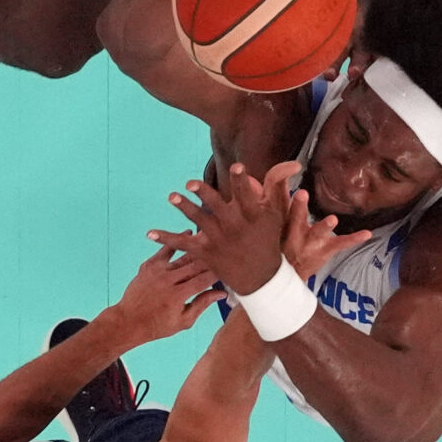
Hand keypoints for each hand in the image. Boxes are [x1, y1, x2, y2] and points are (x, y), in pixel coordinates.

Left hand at [106, 246, 222, 341]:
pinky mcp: (149, 265)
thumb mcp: (184, 321)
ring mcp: (157, 271)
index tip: (229, 268)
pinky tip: (188, 233)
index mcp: (178, 295)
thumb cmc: (157, 325)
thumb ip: (202, 304)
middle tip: (224, 253)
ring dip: (198, 248)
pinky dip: (177, 242)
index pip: (205, 280)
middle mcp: (168, 280)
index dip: (219, 273)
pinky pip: (165, 250)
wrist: (128, 321)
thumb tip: (221, 293)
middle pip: (196, 266)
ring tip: (211, 240)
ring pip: (183, 256)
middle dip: (211, 260)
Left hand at [146, 161, 300, 296]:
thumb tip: (292, 163)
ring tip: (173, 197)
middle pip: (217, 206)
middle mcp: (235, 226)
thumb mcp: (277, 213)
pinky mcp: (205, 252)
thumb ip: (278, 186)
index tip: (237, 166)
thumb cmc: (267, 239)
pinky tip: (150, 233)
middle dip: (204, 194)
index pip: (247, 194)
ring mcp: (218, 240)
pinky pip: (182, 243)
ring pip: (199, 220)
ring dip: (184, 208)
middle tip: (190, 183)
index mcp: (253, 215)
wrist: (261, 278)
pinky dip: (165, 238)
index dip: (242, 180)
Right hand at [280, 188, 371, 280]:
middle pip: (296, 220)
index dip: (288, 203)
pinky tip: (367, 233)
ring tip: (332, 219)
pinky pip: (342, 243)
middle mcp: (298, 235)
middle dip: (298, 208)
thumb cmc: (284, 244)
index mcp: (285, 227)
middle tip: (301, 194)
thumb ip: (274, 207)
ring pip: (318, 233)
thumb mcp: (275, 228)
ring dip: (324, 225)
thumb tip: (259, 183)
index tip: (297, 191)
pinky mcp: (327, 250)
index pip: (283, 213)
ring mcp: (313, 244)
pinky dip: (355, 238)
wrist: (292, 273)